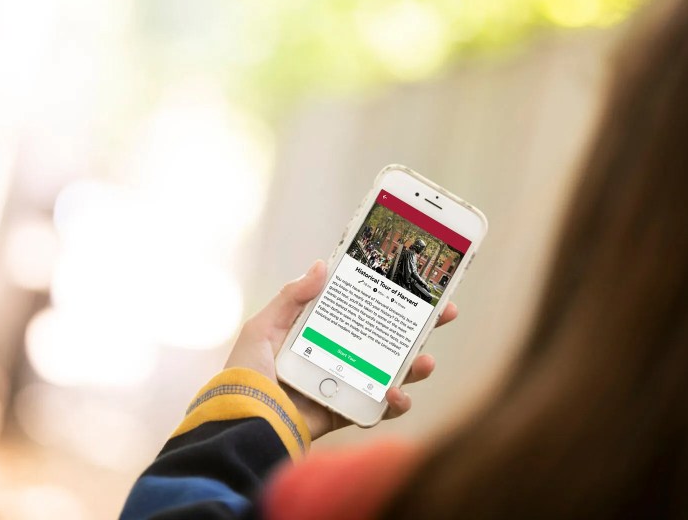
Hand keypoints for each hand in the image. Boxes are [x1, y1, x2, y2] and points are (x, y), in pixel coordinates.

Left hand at [224, 260, 457, 438]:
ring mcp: (345, 385)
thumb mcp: (264, 327)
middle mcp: (337, 355)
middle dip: (419, 328)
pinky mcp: (346, 413)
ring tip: (426, 362)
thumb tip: (322, 264)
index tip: (416, 286)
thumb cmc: (246, 373)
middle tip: (444, 314)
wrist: (243, 424)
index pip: (361, 310)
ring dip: (415, 367)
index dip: (388, 298)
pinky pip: (378, 408)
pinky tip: (397, 395)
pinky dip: (394, 404)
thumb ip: (292, 297)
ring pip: (391, 373)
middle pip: (386, 339)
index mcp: (319, 332)